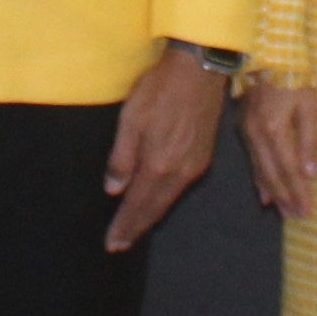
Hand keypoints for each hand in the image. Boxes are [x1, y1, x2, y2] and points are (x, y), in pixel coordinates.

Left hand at [103, 49, 224, 251]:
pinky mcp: (205, 157)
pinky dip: (165, 200)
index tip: (112, 244)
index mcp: (159, 165)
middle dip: (136, 228)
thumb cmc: (160, 89)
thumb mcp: (131, 119)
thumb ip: (122, 158)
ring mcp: (195, 166)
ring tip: (136, 228)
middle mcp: (180, 173)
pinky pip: (180, 188)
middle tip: (120, 245)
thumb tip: (114, 190)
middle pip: (155, 209)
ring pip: (169, 200)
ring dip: (151, 216)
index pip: (137, 205)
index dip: (124, 226)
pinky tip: (157, 200)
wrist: (201, 70)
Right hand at [242, 76, 316, 221]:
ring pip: (261, 170)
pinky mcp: (244, 128)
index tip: (307, 211)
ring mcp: (248, 132)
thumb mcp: (309, 104)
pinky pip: (253, 160)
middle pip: (273, 174)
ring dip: (273, 192)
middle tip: (297, 216)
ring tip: (282, 210)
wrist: (266, 53)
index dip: (299, 192)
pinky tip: (263, 192)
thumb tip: (311, 173)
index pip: (289, 170)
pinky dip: (259, 178)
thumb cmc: (294, 76)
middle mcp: (258, 136)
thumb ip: (309, 139)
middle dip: (286, 198)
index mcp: (275, 130)